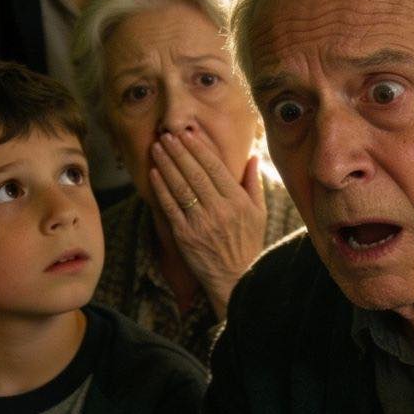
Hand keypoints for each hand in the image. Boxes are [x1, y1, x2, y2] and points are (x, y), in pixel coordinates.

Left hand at [150, 133, 266, 319]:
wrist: (237, 279)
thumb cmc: (248, 244)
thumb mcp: (259, 213)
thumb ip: (253, 183)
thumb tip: (251, 157)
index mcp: (238, 202)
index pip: (215, 168)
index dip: (199, 148)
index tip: (187, 134)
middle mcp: (220, 210)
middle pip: (195, 173)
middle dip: (179, 151)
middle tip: (167, 134)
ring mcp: (201, 223)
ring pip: (180, 187)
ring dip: (167, 164)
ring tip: (157, 147)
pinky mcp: (185, 236)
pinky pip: (170, 207)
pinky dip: (161, 188)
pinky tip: (154, 173)